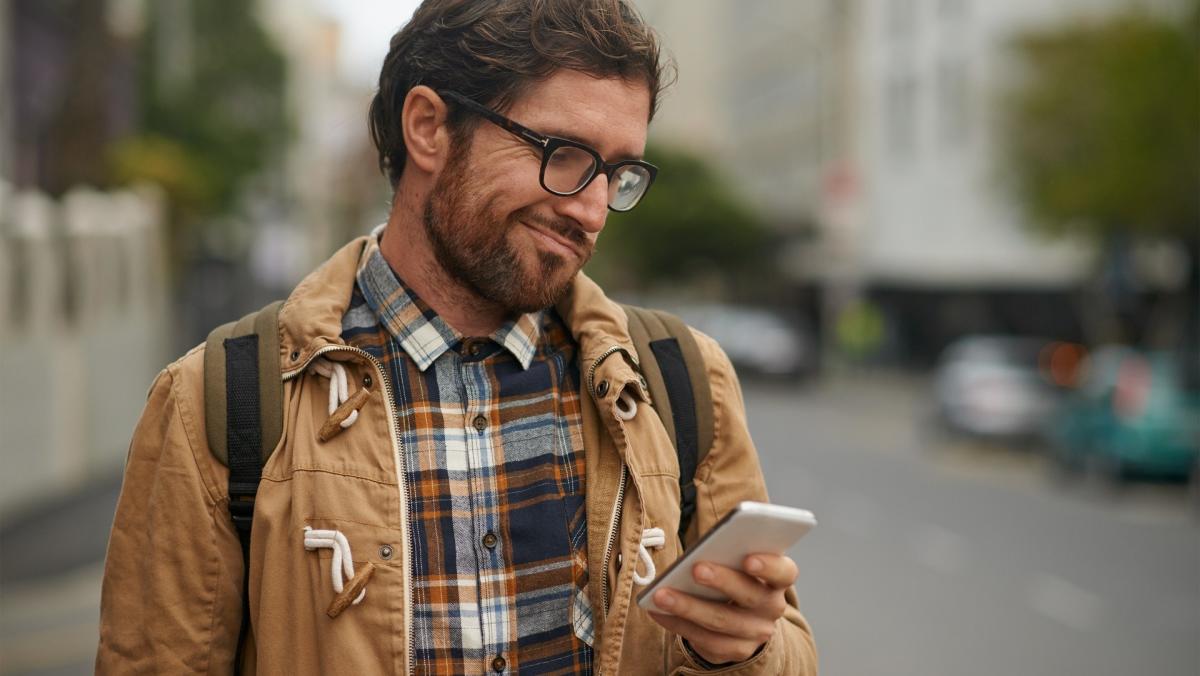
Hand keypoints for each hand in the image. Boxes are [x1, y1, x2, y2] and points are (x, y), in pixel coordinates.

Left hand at [647, 553, 797, 665]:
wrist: (744, 616)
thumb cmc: (735, 575)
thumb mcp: (738, 560)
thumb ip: (729, 552)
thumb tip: (703, 548)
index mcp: (778, 579)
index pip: (784, 572)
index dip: (769, 565)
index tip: (748, 558)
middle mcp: (772, 607)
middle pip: (750, 596)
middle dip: (722, 581)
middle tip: (696, 568)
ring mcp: (756, 632)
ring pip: (722, 621)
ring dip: (689, 606)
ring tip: (661, 594)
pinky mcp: (736, 650)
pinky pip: (706, 640)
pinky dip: (678, 624)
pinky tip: (658, 612)